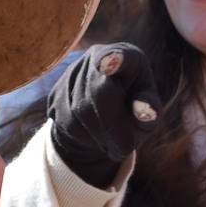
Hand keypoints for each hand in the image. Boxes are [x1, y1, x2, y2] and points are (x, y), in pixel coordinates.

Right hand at [49, 43, 159, 187]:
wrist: (104, 118)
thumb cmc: (135, 112)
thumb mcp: (148, 113)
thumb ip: (150, 111)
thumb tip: (146, 111)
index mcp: (130, 58)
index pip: (121, 56)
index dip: (113, 60)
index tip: (108, 64)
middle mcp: (98, 56)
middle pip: (98, 93)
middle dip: (112, 126)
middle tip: (125, 150)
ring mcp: (72, 73)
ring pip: (80, 111)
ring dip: (99, 135)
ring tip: (112, 141)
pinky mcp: (56, 92)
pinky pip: (65, 121)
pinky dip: (83, 137)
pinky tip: (95, 137)